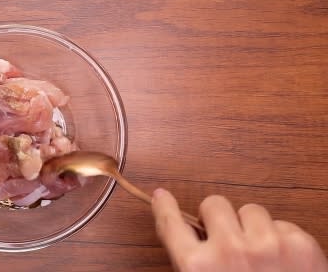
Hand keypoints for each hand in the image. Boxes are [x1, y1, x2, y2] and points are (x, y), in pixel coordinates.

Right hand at [152, 189, 327, 270]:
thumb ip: (194, 264)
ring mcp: (267, 245)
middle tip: (227, 238)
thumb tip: (190, 234)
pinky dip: (282, 240)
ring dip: (252, 228)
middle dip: (220, 219)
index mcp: (198, 267)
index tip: (162, 197)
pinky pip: (283, 225)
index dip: (165, 208)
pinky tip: (283, 262)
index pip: (171, 224)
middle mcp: (229, 251)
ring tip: (260, 256)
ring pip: (251, 210)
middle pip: (214, 204)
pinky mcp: (299, 245)